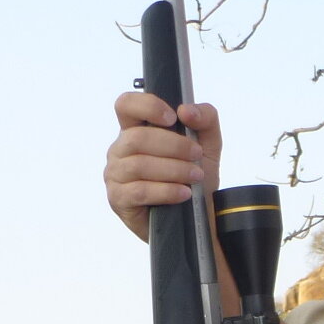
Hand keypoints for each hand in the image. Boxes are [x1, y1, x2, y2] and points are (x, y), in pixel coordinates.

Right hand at [106, 89, 223, 241]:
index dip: (147, 106)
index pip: (126, 105)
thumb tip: (186, 110)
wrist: (197, 219)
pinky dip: (166, 191)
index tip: (173, 118)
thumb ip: (205, 118)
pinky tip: (183, 194)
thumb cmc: (195, 178)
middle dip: (173, 146)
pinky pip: (139, 191)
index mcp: (135, 129)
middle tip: (196, 155)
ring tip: (195, 177)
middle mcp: (120, 150)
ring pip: (138, 165)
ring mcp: (115, 175)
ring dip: (173, 170)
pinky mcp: (118, 199)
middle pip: (137, 138)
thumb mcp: (208, 144)